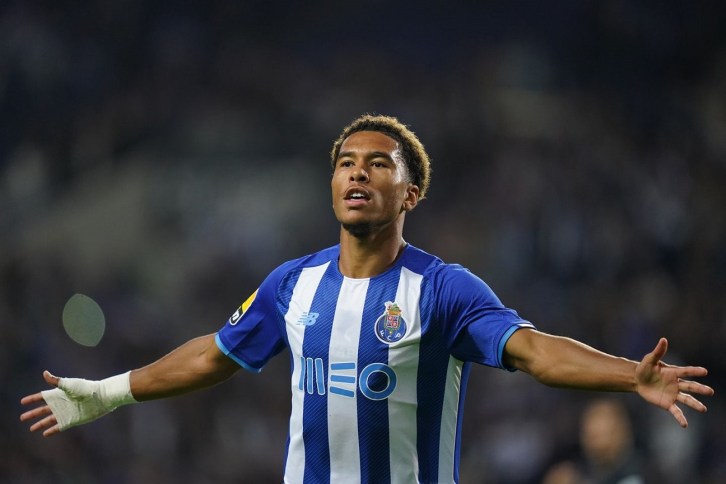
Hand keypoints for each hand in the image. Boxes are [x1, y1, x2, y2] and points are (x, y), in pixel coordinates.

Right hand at [20, 370, 134, 436]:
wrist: (100, 397)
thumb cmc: (86, 388)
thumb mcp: (69, 384)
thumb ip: (56, 381)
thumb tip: (44, 373)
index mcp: (58, 394)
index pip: (42, 397)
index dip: (32, 399)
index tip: (22, 402)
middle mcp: (61, 404)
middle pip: (42, 410)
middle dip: (32, 414)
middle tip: (22, 417)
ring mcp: (65, 412)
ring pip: (49, 420)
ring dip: (40, 424)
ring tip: (31, 429)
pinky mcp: (71, 420)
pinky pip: (59, 427)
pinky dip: (52, 430)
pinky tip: (45, 434)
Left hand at [635, 338, 713, 427]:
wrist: (637, 380)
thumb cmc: (644, 368)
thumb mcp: (649, 359)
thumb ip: (658, 352)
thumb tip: (663, 339)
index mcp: (673, 372)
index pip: (686, 371)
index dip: (694, 371)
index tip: (704, 371)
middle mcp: (676, 384)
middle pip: (690, 387)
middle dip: (700, 389)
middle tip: (710, 392)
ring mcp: (673, 394)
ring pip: (686, 399)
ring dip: (695, 404)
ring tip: (703, 409)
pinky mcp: (667, 403)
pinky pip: (676, 411)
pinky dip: (680, 418)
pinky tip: (685, 425)